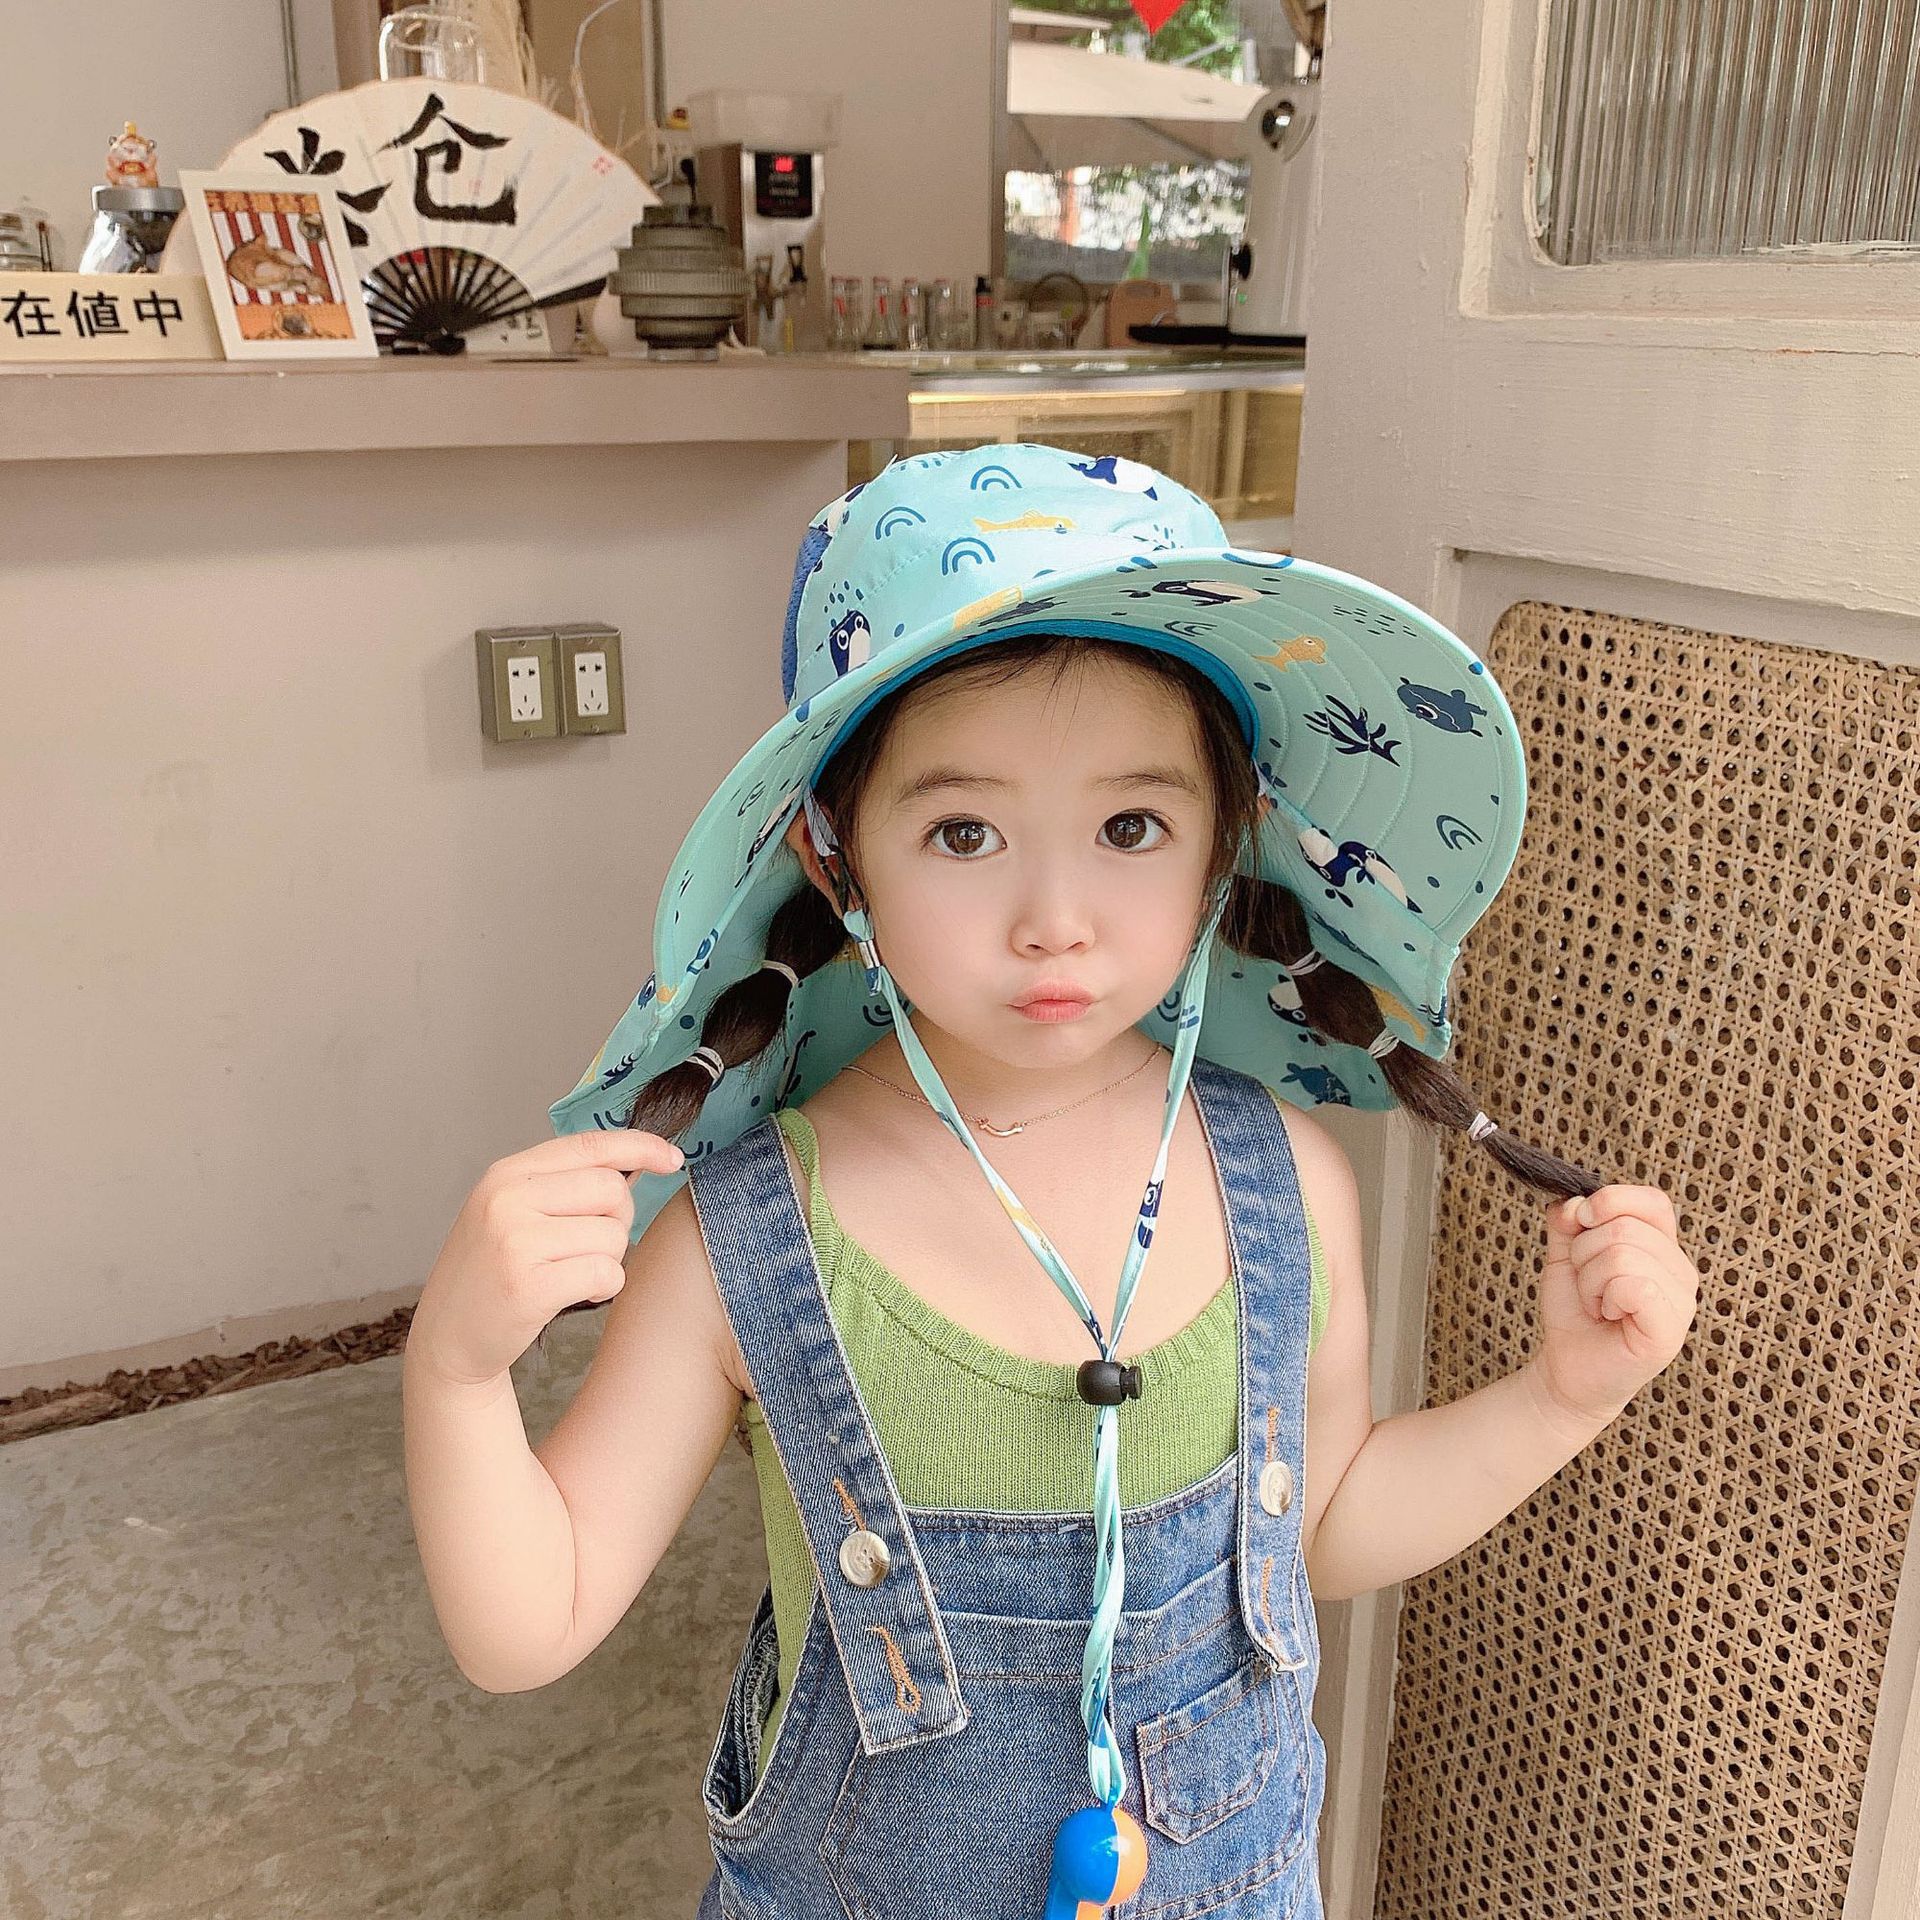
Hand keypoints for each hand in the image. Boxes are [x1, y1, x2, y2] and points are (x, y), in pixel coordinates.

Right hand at [408, 1128, 685, 1387]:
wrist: (445, 1342)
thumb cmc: (491, 1275)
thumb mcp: (509, 1212)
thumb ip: (561, 1185)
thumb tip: (637, 1163)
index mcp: (505, 1174)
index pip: (589, 1144)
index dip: (640, 1146)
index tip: (672, 1158)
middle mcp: (507, 1199)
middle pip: (611, 1189)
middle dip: (617, 1221)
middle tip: (589, 1247)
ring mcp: (515, 1241)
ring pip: (613, 1235)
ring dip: (608, 1260)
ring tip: (571, 1275)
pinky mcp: (529, 1286)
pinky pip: (607, 1272)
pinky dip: (605, 1287)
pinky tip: (576, 1295)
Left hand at [1531, 1183, 1700, 1430]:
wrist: (1566, 1368)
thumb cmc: (1575, 1312)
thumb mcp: (1565, 1255)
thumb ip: (1568, 1222)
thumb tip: (1574, 1201)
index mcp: (1662, 1247)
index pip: (1652, 1201)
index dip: (1611, 1200)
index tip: (1581, 1220)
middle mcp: (1680, 1270)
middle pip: (1625, 1227)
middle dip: (1583, 1252)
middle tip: (1587, 1285)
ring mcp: (1681, 1302)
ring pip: (1623, 1255)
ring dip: (1590, 1281)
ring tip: (1597, 1304)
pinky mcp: (1670, 1330)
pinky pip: (1635, 1286)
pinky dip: (1604, 1298)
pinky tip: (1608, 1316)